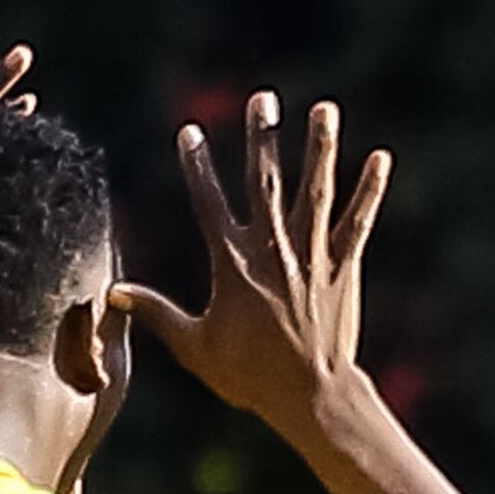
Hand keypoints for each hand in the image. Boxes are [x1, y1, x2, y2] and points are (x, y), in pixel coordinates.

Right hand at [113, 91, 388, 435]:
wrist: (308, 394)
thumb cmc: (246, 376)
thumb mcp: (194, 347)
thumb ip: (157, 314)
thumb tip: (114, 294)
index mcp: (232, 266)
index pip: (209, 204)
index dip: (197, 167)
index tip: (190, 134)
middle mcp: (272, 251)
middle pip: (265, 182)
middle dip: (262, 138)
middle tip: (262, 99)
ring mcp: (312, 255)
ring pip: (315, 190)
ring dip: (320, 147)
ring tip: (323, 109)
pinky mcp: (344, 266)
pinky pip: (359, 220)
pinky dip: (369, 189)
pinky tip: (379, 158)